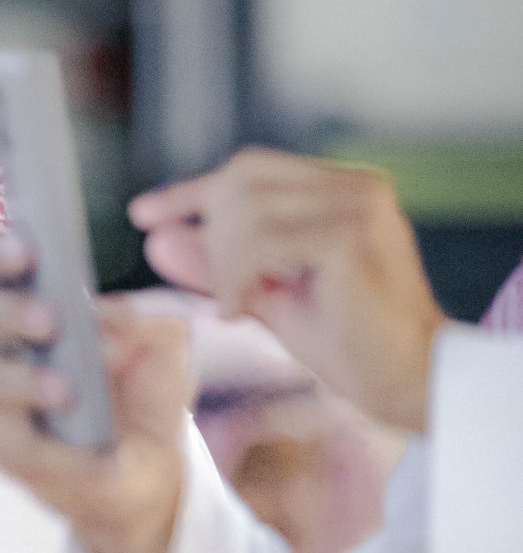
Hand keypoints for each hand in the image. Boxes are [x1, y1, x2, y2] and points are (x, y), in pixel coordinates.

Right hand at [0, 232, 189, 552]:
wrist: (152, 471)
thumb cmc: (143, 397)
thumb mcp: (162, 347)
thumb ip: (143, 320)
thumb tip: (106, 317)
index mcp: (32, 309)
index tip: (28, 252)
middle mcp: (2, 348)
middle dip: (12, 312)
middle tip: (52, 322)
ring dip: (24, 382)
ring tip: (68, 392)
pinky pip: (8, 442)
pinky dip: (48, 446)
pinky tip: (90, 452)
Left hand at [130, 149, 446, 430]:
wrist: (409, 382)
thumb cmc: (349, 344)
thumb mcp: (265, 296)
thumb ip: (216, 263)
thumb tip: (156, 237)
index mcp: (343, 190)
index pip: (252, 170)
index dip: (192, 191)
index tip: (143, 214)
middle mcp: (356, 186)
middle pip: (243, 178)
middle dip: (212, 233)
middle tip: (219, 292)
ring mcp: (358, 204)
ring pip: (247, 209)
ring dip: (223, 265)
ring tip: (238, 307)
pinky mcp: (351, 235)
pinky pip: (261, 240)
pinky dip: (235, 278)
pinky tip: (241, 310)